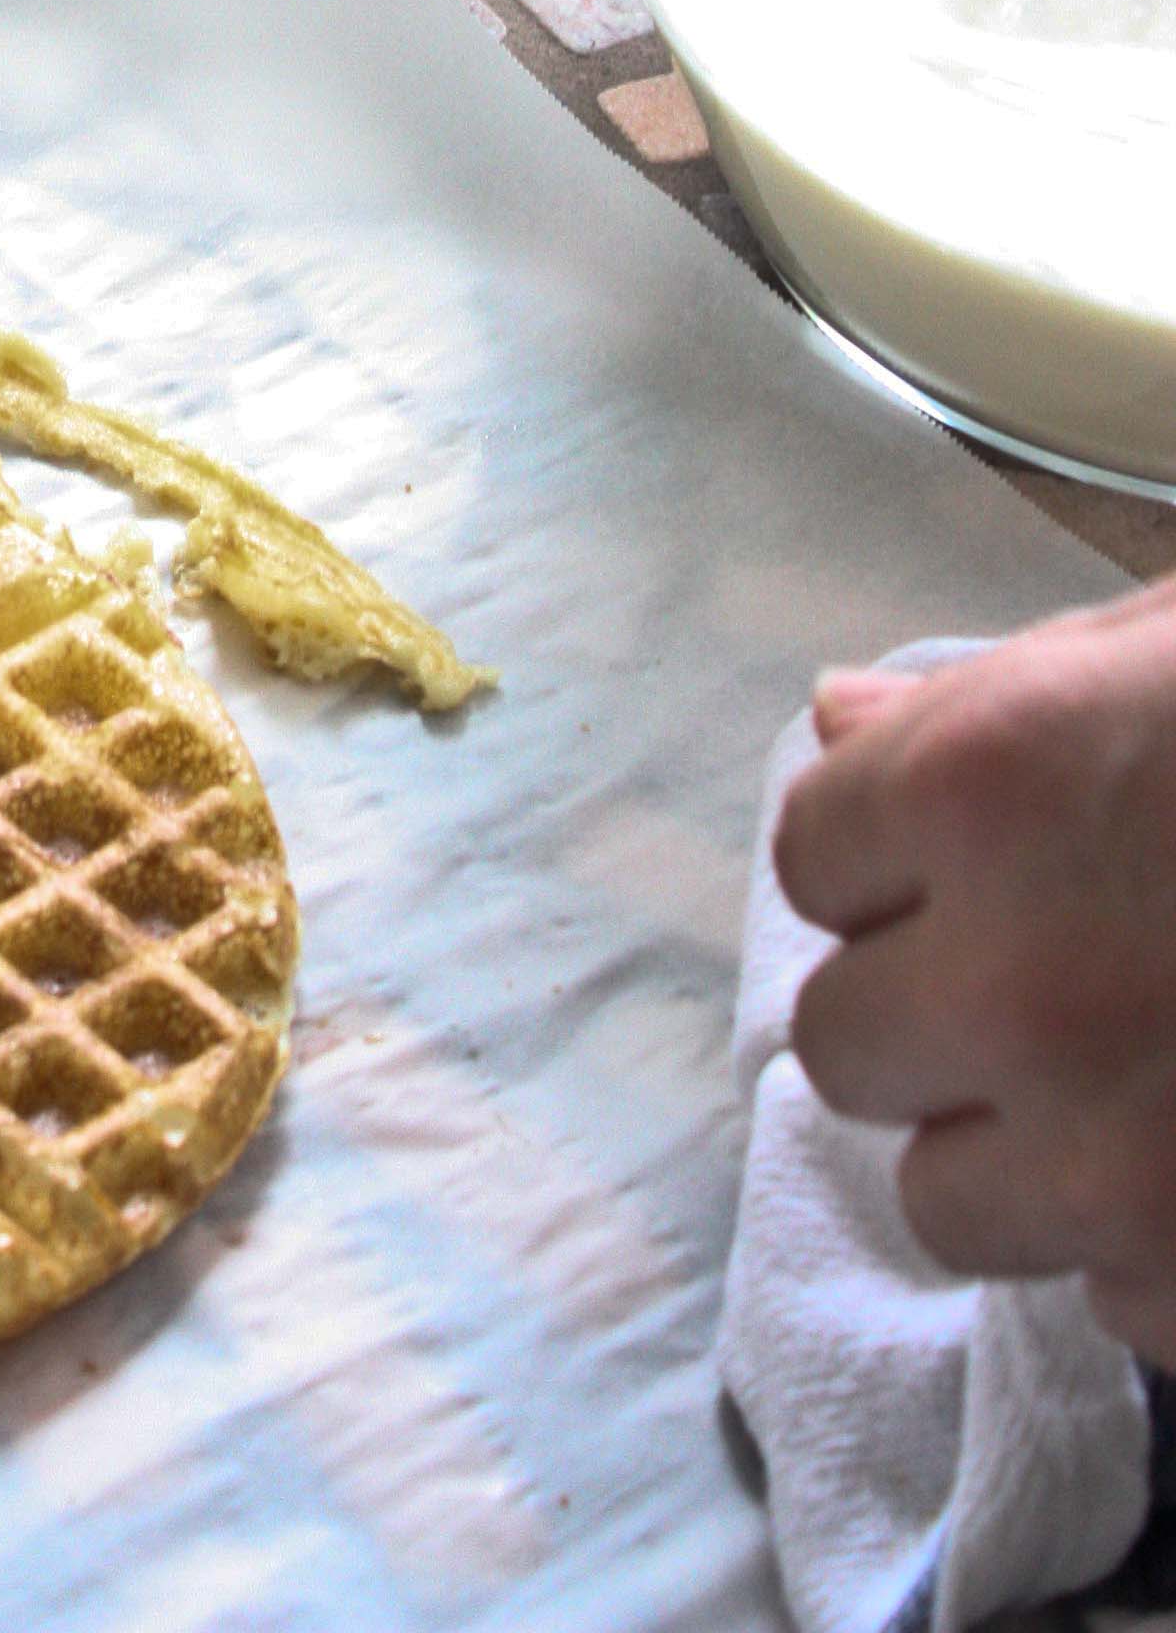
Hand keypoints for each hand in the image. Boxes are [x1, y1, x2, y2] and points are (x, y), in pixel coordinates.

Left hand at [774, 579, 1175, 1363]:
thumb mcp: (1164, 650)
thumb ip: (993, 696)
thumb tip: (838, 714)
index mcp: (994, 787)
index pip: (813, 856)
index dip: (891, 857)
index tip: (977, 855)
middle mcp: (1021, 984)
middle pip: (843, 1045)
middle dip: (926, 1013)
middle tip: (1049, 976)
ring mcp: (1115, 1163)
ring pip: (944, 1200)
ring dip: (1017, 1152)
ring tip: (1131, 1085)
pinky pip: (1105, 1304)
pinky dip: (1147, 1250)